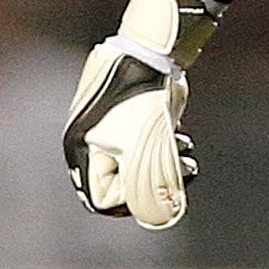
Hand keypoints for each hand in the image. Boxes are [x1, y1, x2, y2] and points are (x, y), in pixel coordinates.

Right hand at [63, 0, 220, 229]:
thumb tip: (157, 214)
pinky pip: (144, 146)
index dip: (132, 202)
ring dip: (165, 165)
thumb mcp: (145, 152)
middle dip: (153, 183)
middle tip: (177, 176)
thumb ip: (147, 189)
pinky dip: (164, 148)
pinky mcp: (128, 117)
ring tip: (187, 156)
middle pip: (121, 183)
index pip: (100, 197)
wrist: (152, 54)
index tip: (160, 192)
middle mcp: (89, 141)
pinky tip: (182, 139)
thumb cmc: (143, 102)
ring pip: (137, 164)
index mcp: (81, 150)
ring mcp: (108, 128)